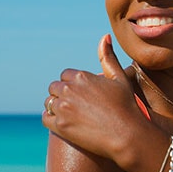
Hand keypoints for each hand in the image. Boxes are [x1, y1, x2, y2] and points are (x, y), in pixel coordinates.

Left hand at [42, 34, 145, 160]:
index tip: (78, 93)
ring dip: (55, 107)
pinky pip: (45, 118)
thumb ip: (108, 57)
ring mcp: (63, 108)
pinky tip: (61, 122)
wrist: (127, 135)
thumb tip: (105, 36)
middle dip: (62, 94)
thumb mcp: (119, 78)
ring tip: (68, 114)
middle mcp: (69, 89)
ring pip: (49, 102)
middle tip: (73, 105)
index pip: (65, 75)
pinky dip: (51, 119)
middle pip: (54, 88)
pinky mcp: (60, 125)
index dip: (71, 84)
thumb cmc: (126, 106)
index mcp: (81, 76)